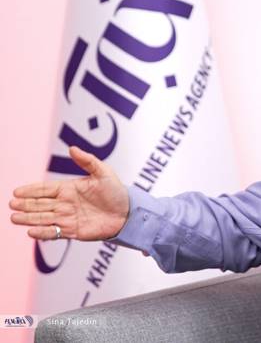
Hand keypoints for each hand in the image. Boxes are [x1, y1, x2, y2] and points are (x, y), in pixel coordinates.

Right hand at [9, 146, 128, 240]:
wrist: (128, 213)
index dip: (31, 190)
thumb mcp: (104, 172)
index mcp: (69, 188)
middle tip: (11, 204)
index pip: (46, 189)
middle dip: (25, 205)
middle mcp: (65, 204)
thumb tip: (72, 148)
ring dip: (28, 218)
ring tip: (13, 218)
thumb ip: (87, 161)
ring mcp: (68, 218)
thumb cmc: (116, 191)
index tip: (17, 191)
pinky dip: (43, 233)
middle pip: (40, 204)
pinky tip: (31, 231)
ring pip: (43, 218)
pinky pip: (55, 232)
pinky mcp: (73, 231)